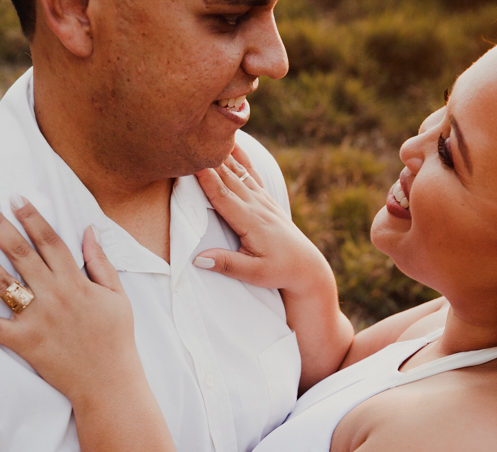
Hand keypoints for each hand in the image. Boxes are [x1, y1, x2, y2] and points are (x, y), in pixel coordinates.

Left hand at [0, 195, 136, 404]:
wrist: (109, 383)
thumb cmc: (116, 338)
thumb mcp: (118, 296)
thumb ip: (101, 261)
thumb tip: (89, 229)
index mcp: (76, 282)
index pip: (50, 241)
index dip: (31, 217)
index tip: (13, 196)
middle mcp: (54, 296)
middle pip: (20, 253)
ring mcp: (36, 319)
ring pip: (1, 283)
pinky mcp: (23, 343)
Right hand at [194, 145, 333, 297]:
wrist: (306, 267)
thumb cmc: (279, 271)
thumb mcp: (254, 274)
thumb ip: (227, 264)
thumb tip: (198, 258)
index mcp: (251, 222)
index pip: (223, 196)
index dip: (206, 179)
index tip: (190, 162)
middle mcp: (257, 206)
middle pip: (228, 178)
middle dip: (209, 159)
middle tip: (192, 139)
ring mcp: (263, 201)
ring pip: (239, 172)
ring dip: (223, 154)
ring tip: (209, 133)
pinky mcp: (266, 200)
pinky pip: (251, 174)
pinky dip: (242, 158)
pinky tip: (234, 144)